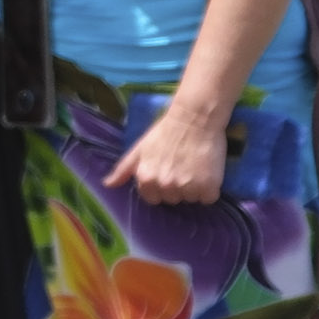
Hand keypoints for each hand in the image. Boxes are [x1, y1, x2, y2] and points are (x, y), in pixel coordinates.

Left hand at [108, 95, 231, 207]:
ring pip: (191, 199)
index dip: (160, 188)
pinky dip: (210, 189)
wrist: (194, 119)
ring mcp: (187, 187)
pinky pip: (209, 198)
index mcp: (146, 179)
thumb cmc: (164, 133)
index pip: (152, 199)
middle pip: (172, 199)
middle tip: (182, 168)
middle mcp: (165, 186)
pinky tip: (208, 172)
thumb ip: (123, 169)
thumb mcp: (139, 149)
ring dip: (194, 188)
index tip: (167, 173)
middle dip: (177, 188)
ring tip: (195, 168)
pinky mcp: (209, 186)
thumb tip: (108, 184)